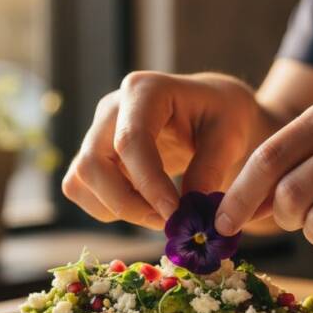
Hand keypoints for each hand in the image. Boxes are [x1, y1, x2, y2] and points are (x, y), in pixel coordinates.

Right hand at [62, 71, 275, 229]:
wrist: (210, 113)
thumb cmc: (223, 116)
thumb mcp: (231, 135)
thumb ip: (210, 169)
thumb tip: (187, 211)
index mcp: (144, 90)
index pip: (130, 141)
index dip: (148, 183)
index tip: (174, 214)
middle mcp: (111, 108)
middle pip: (93, 164)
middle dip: (127, 203)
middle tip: (168, 222)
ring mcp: (96, 132)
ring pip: (81, 180)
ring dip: (117, 209)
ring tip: (160, 215)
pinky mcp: (93, 155)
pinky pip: (81, 190)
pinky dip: (108, 209)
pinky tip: (143, 208)